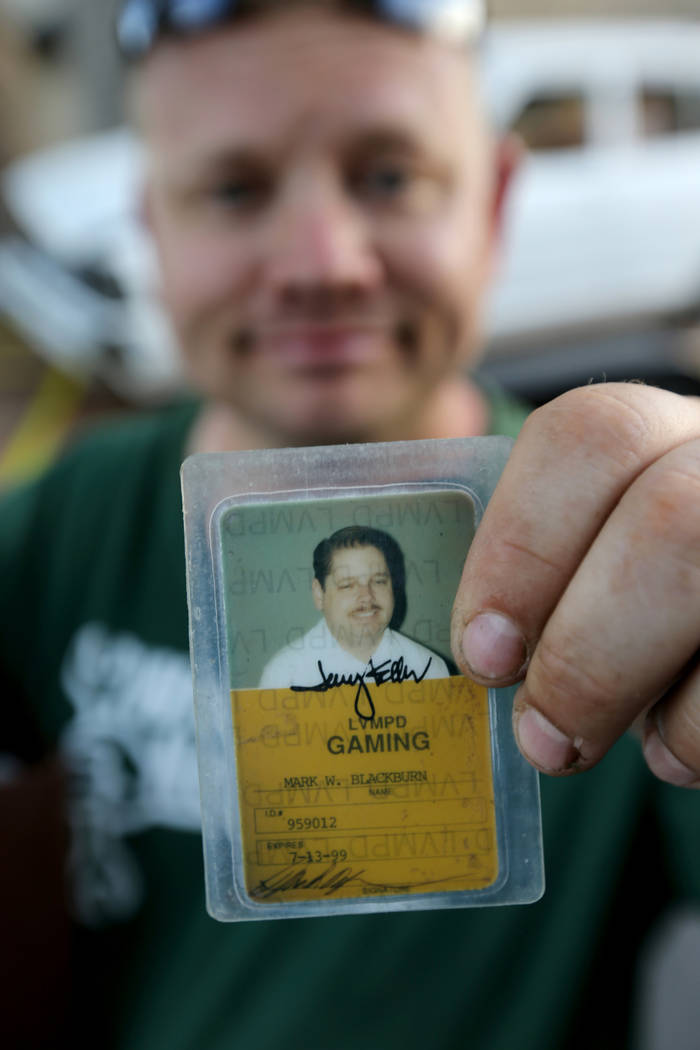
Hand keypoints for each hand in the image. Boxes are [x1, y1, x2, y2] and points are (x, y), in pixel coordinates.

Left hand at [451, 383, 699, 787]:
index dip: (521, 545)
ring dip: (635, 693)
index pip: (590, 436)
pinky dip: (698, 732)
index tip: (482, 649)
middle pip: (668, 518)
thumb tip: (470, 647)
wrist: (699, 626)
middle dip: (583, 647)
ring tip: (590, 745)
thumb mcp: (585, 564)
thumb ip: (536, 578)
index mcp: (659, 434)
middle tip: (537, 731)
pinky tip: (675, 750)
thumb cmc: (632, 605)